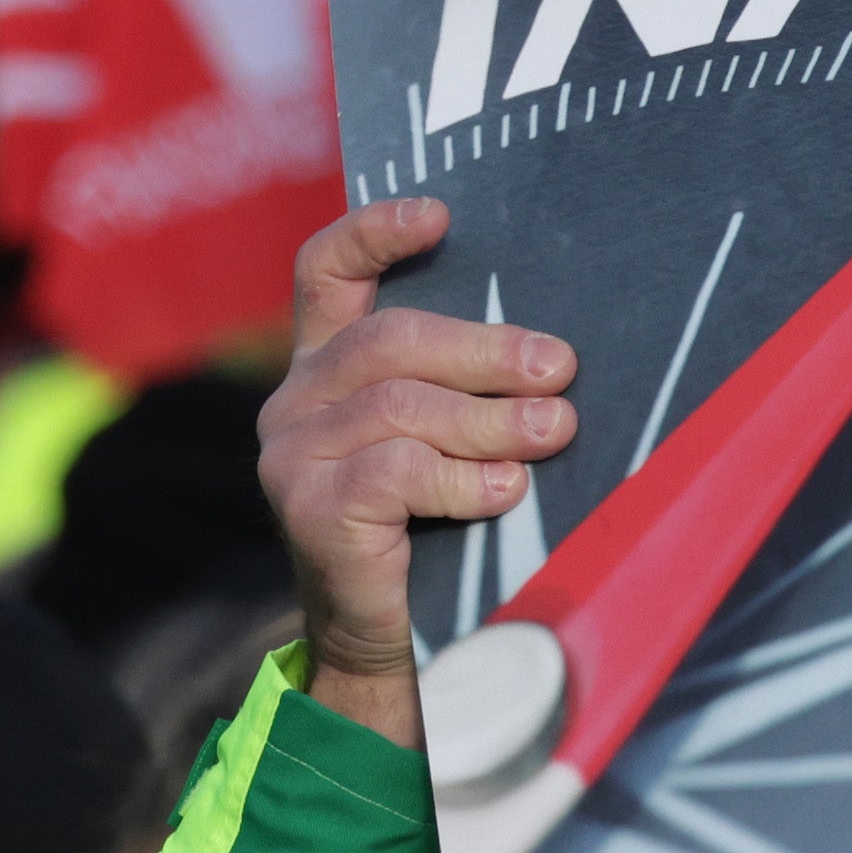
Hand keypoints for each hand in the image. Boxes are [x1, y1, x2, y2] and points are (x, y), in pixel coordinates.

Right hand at [258, 199, 574, 753]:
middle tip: (560, 367)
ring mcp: (290, 453)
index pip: (325, 270)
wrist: (383, 638)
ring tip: (554, 429)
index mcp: (321, 366)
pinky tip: (506, 491)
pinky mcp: (306, 507)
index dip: (375, 230)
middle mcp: (292, 399)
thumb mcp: (442, 442)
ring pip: (401, 405)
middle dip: (486, 348)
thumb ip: (462, 388)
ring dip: (491, 419)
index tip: (442, 214)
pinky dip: (462, 478)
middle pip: (391, 339)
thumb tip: (557, 356)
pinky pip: (395, 470)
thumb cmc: (430, 526)